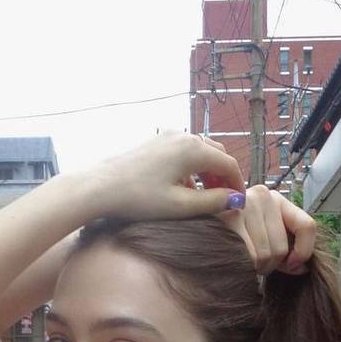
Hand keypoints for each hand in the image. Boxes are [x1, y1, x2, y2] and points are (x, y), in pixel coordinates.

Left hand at [83, 133, 245, 221]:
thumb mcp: (180, 205)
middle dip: (224, 177)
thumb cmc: (139, 198)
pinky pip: (184, 151)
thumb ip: (212, 202)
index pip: (228, 165)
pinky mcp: (157, 141)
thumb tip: (236, 201)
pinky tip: (184, 188)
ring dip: (208, 172)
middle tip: (224, 200)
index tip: (239, 204)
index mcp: (194, 149)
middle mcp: (184, 136)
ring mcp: (169, 135)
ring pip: (201, 151)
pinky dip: (192, 167)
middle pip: (216, 154)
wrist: (101, 186)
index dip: (237, 185)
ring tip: (206, 196)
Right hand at [220, 183, 316, 274]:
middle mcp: (263, 196)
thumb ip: (286, 249)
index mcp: (276, 199)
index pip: (307, 226)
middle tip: (253, 262)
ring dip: (254, 267)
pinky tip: (233, 259)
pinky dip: (243, 266)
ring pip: (265, 255)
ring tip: (241, 258)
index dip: (304, 252)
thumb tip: (302, 269)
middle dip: (269, 265)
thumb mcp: (263, 236)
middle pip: (281, 249)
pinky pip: (249, 256)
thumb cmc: (231, 234)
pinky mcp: (229, 219)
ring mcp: (245, 205)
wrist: (195, 229)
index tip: (293, 266)